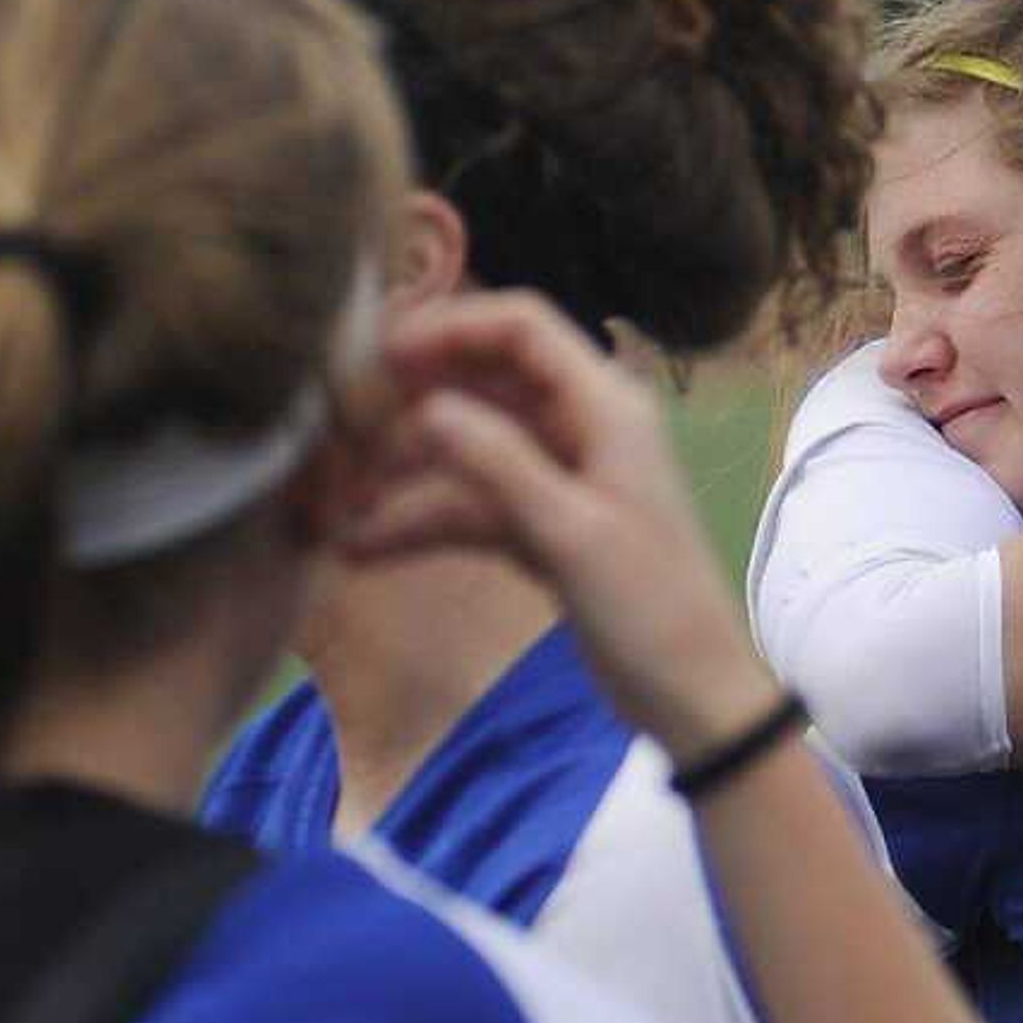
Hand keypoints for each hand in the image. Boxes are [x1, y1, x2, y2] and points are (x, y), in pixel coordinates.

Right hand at [347, 291, 778, 754]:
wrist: (690, 695)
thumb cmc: (650, 608)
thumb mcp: (570, 532)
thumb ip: (499, 463)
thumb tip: (425, 406)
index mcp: (606, 406)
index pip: (521, 328)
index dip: (449, 328)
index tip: (378, 354)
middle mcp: (581, 427)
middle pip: (483, 383)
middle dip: (411, 401)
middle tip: (335, 424)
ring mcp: (558, 478)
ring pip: (468, 450)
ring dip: (405, 472)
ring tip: (332, 500)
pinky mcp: (540, 528)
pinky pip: (471, 506)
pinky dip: (423, 521)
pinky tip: (361, 546)